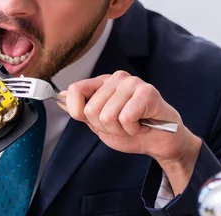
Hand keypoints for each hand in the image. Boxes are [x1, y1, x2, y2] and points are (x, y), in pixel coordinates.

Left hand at [60, 71, 201, 193]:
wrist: (161, 142)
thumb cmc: (132, 131)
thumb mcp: (100, 124)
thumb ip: (82, 111)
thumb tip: (59, 98)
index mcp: (102, 83)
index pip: (75, 90)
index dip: (76, 111)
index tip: (92, 121)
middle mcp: (116, 78)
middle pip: (91, 110)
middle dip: (105, 127)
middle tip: (122, 126)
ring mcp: (132, 83)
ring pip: (107, 116)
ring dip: (120, 130)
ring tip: (133, 126)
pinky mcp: (147, 92)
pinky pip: (125, 118)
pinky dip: (132, 130)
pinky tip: (142, 125)